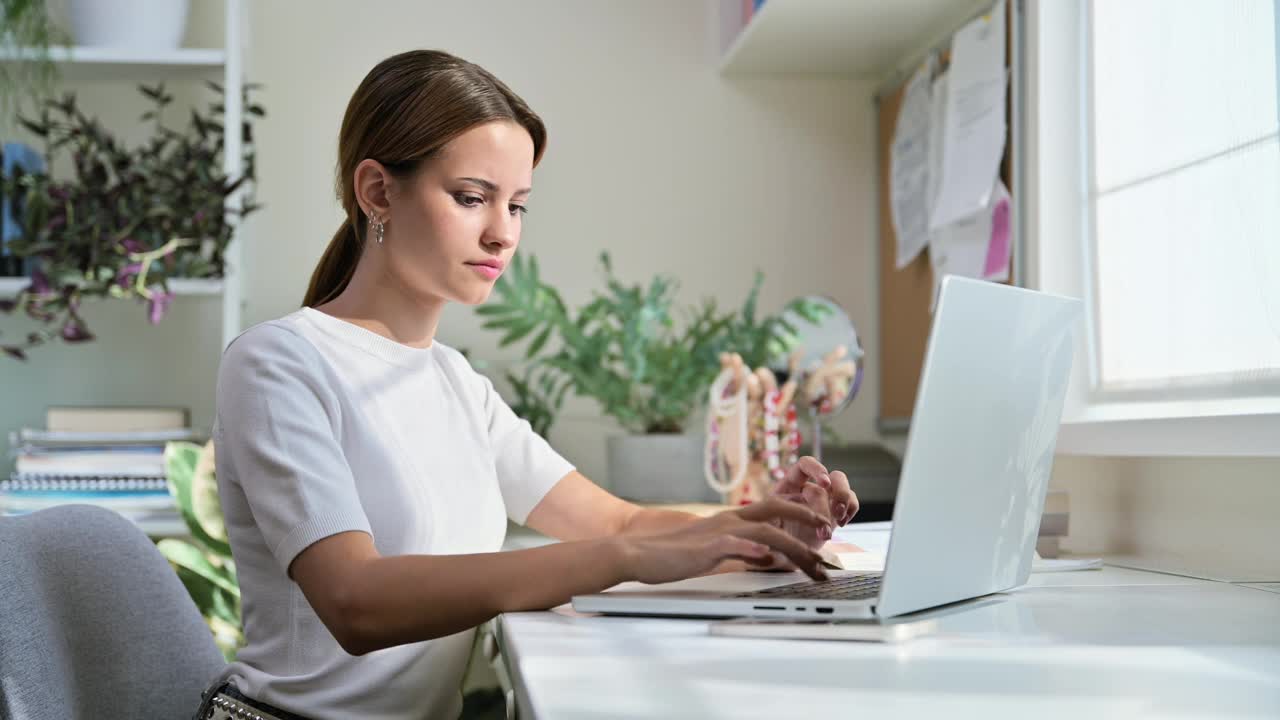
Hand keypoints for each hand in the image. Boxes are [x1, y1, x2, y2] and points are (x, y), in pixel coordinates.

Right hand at [616, 498, 831, 584]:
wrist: (637, 552)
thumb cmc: (674, 554)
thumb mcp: (715, 550)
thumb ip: (743, 550)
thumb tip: (767, 557)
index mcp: (732, 520)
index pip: (774, 510)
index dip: (801, 514)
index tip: (823, 530)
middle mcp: (729, 520)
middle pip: (776, 509)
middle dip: (807, 519)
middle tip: (830, 535)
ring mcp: (718, 532)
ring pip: (764, 529)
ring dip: (792, 544)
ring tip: (812, 557)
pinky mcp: (705, 547)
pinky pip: (732, 544)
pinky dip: (751, 548)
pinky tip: (766, 555)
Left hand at [770, 456, 858, 550]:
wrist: (782, 551)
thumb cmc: (771, 534)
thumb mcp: (767, 522)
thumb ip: (776, 514)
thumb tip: (784, 510)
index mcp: (791, 483)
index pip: (805, 464)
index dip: (817, 469)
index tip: (824, 485)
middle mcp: (812, 486)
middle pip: (834, 476)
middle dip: (839, 491)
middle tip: (836, 510)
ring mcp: (827, 498)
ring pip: (845, 488)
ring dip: (845, 502)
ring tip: (839, 519)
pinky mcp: (837, 512)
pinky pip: (852, 503)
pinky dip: (851, 511)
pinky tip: (841, 524)